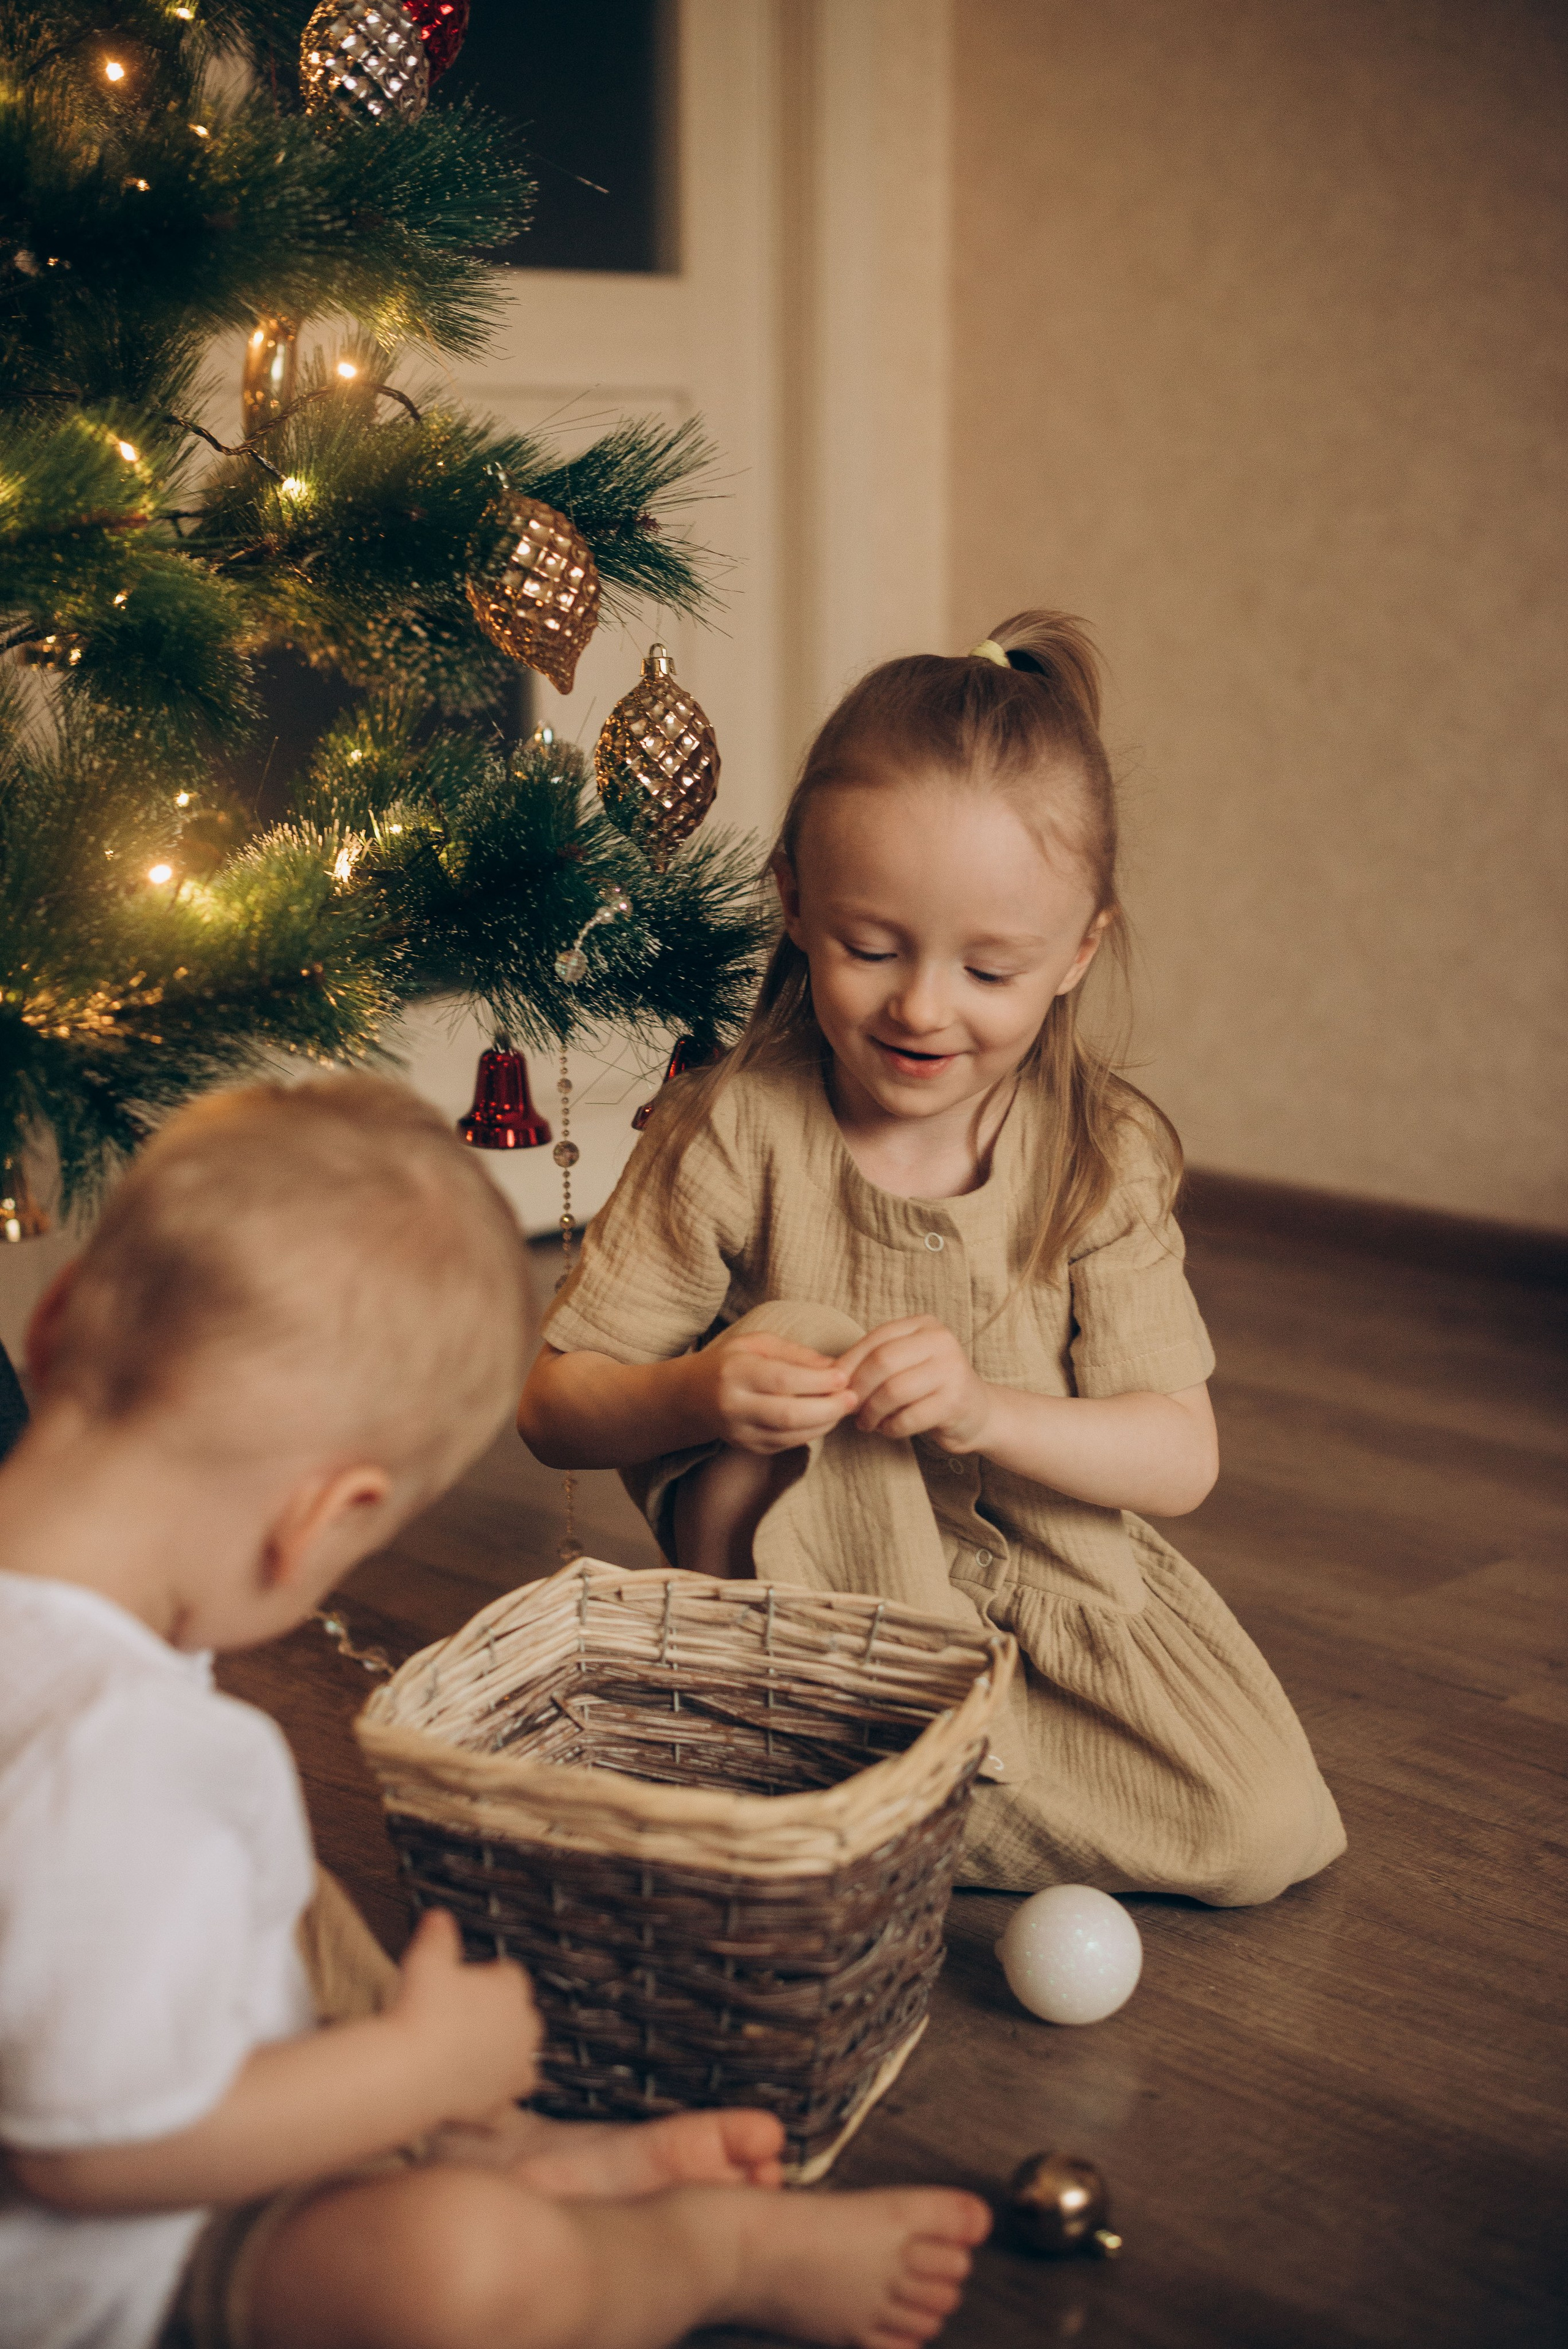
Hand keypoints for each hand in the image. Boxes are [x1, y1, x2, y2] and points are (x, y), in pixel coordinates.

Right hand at [386, 1908, 542, 2127]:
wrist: (410, 2071)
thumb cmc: (421, 2009)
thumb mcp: (426, 1958)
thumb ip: (438, 1934)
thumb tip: (439, 1915)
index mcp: (512, 1990)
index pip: (510, 1975)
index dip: (486, 1978)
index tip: (464, 1982)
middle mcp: (524, 2029)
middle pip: (521, 2017)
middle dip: (500, 2017)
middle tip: (463, 2019)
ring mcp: (514, 2069)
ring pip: (522, 2060)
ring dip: (505, 2059)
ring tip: (473, 2058)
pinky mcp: (500, 2104)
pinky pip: (504, 2104)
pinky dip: (494, 2102)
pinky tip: (475, 2098)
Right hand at [687, 1328, 859, 1455]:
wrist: (691, 1397)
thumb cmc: (730, 1362)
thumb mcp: (757, 1344)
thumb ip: (795, 1353)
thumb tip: (832, 1366)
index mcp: (735, 1372)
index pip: (782, 1380)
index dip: (817, 1380)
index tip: (843, 1376)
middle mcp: (734, 1405)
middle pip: (789, 1414)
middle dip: (827, 1408)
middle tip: (852, 1398)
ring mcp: (740, 1431)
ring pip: (790, 1435)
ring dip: (824, 1423)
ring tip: (842, 1408)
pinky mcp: (748, 1447)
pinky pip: (786, 1445)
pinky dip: (811, 1434)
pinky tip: (824, 1420)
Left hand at [837, 1317, 993, 1451]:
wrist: (977, 1413)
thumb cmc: (929, 1388)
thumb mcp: (905, 1364)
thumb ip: (873, 1361)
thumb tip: (828, 1375)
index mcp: (924, 1325)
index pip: (876, 1339)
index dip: (849, 1364)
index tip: (835, 1387)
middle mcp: (941, 1341)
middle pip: (882, 1362)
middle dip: (859, 1390)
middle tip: (850, 1409)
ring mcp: (952, 1370)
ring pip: (893, 1391)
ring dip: (872, 1412)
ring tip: (867, 1423)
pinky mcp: (956, 1402)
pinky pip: (908, 1417)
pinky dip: (890, 1428)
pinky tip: (888, 1430)